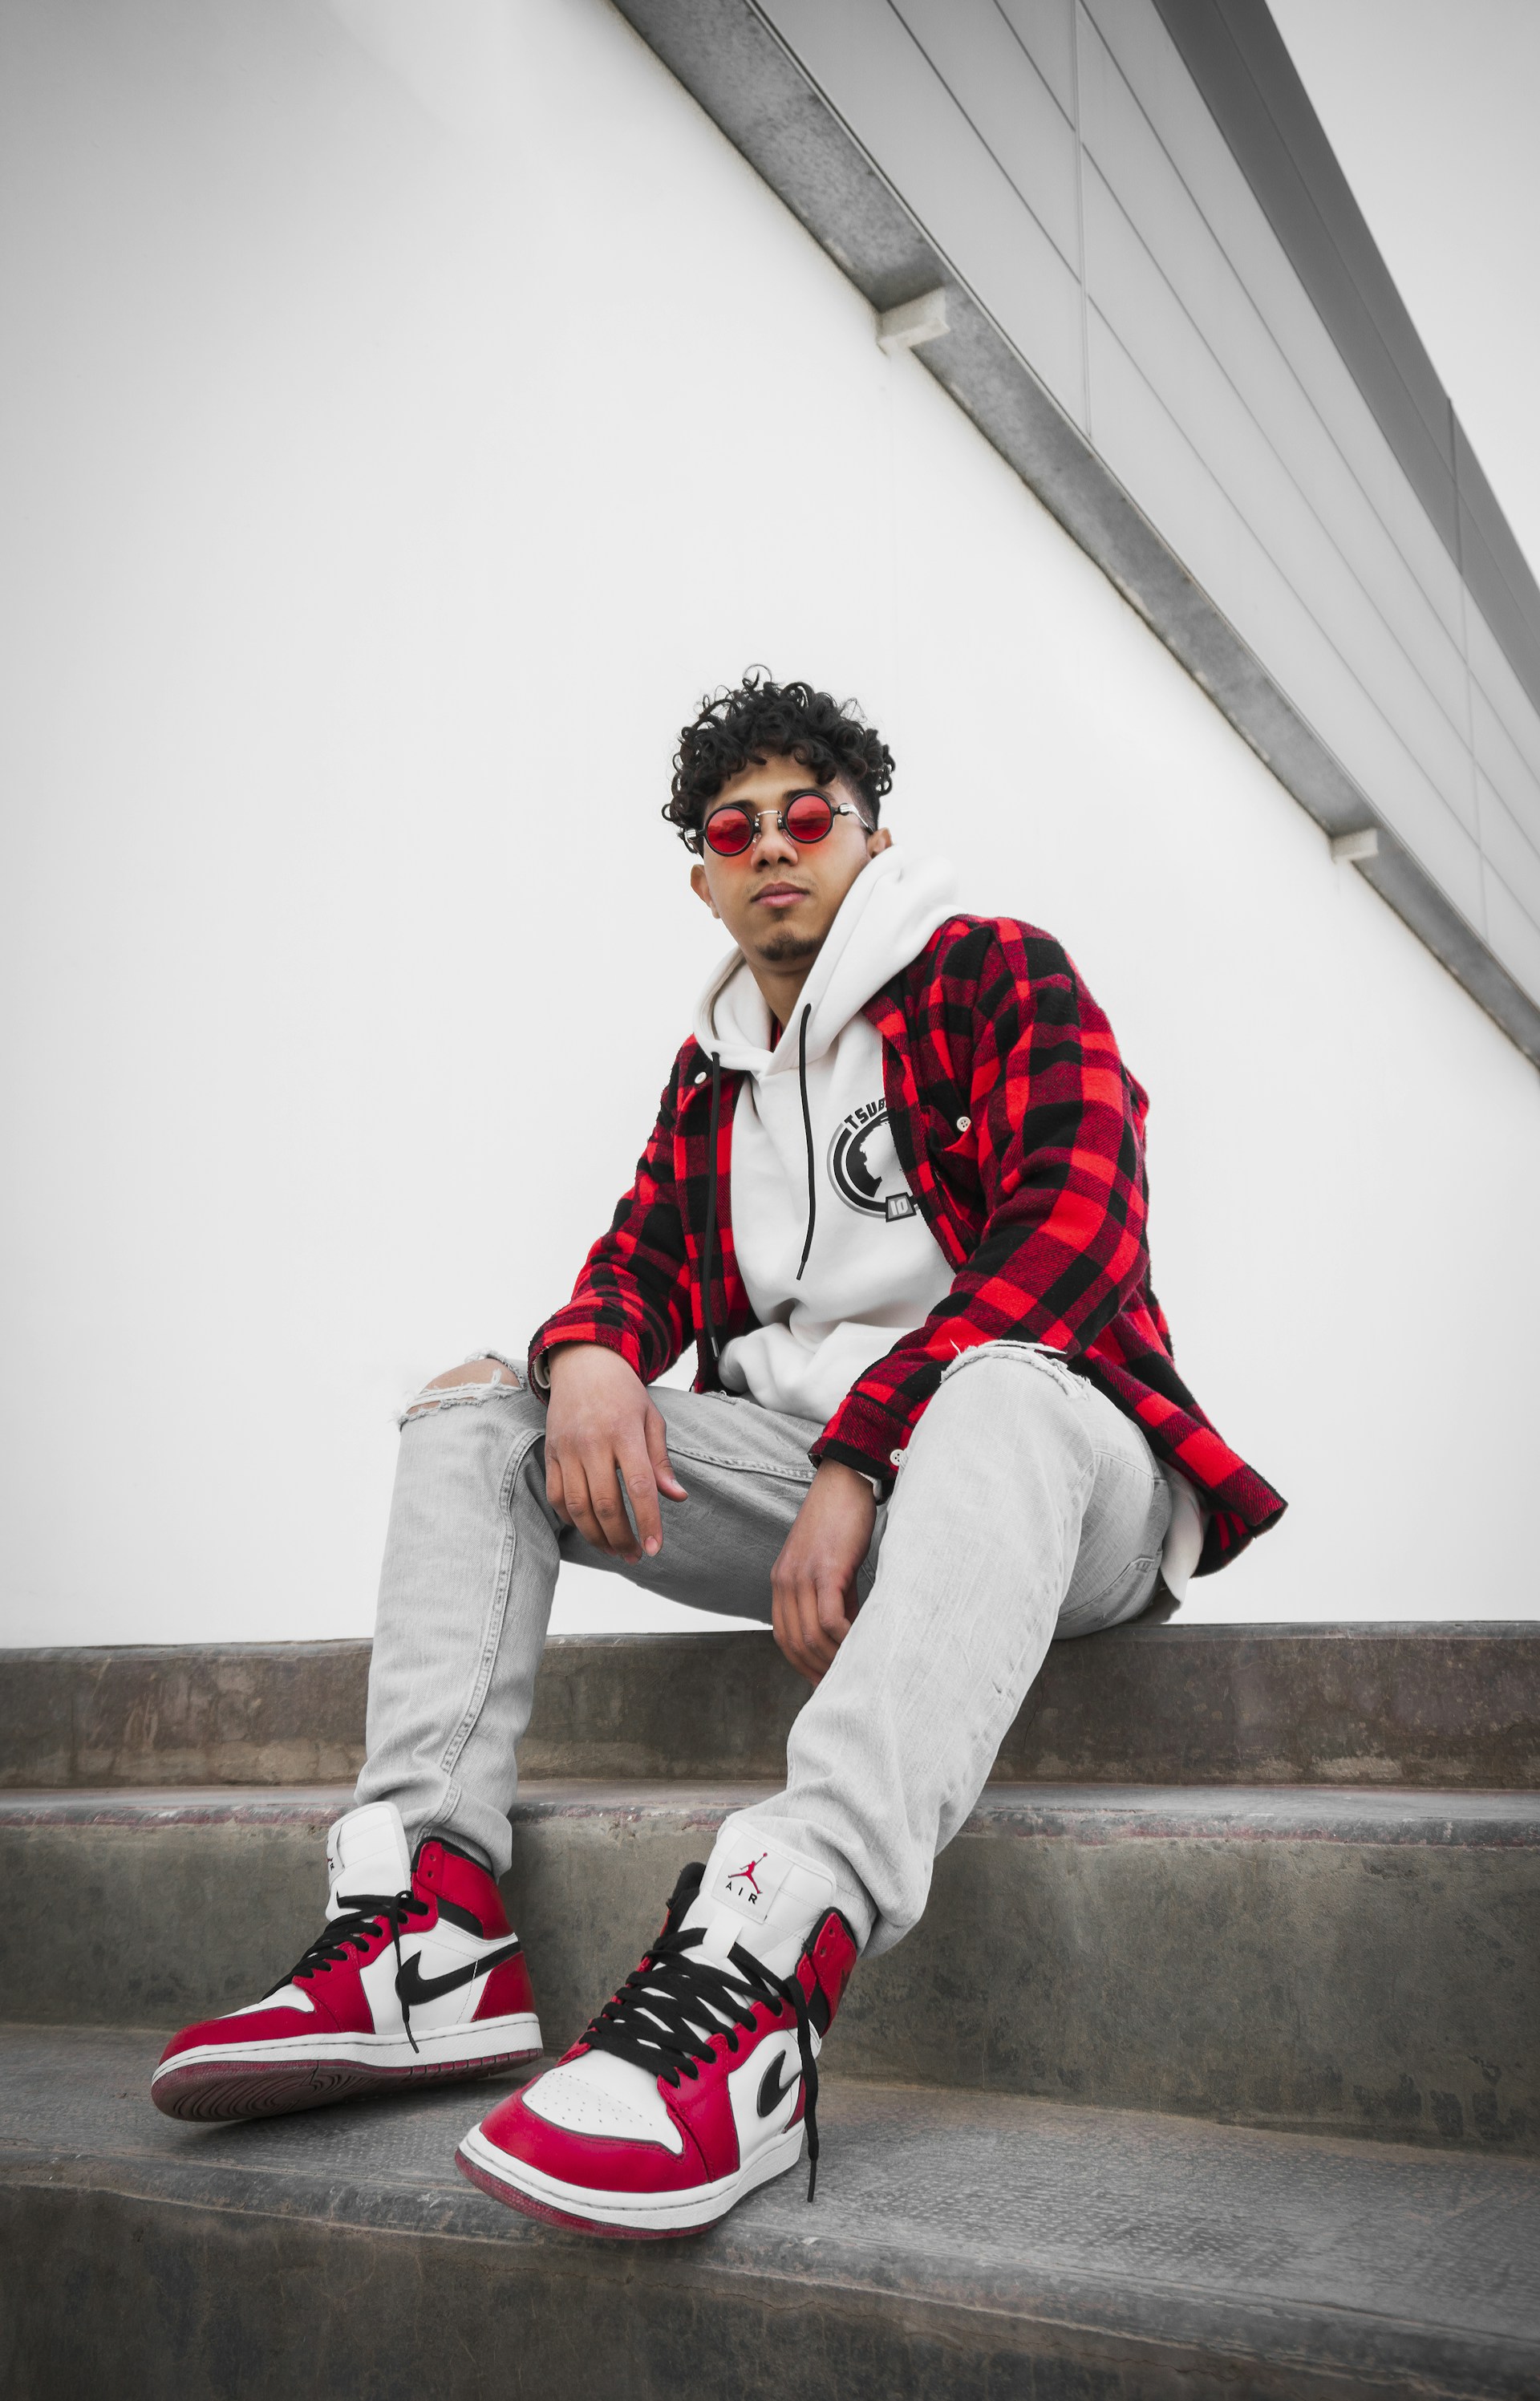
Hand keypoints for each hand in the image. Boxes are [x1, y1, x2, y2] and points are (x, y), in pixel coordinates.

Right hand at [543, 1345, 686, 1561]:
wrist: (582, 1362)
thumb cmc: (623, 1392)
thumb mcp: (651, 1419)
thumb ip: (660, 1461)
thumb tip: (677, 1497)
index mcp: (624, 1432)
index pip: (638, 1486)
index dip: (647, 1521)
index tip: (655, 1547)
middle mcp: (593, 1442)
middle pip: (605, 1503)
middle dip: (621, 1538)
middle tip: (635, 1555)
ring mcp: (567, 1449)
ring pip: (577, 1506)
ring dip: (596, 1536)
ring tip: (614, 1550)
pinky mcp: (550, 1452)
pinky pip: (556, 1496)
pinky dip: (570, 1518)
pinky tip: (588, 1528)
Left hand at [771, 1461, 876, 1685]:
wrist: (845, 1481)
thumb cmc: (842, 1523)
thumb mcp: (831, 1568)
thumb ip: (832, 1600)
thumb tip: (843, 1638)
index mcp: (781, 1582)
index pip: (784, 1638)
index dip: (802, 1665)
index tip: (824, 1682)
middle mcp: (784, 1581)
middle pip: (794, 1643)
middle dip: (817, 1670)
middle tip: (842, 1686)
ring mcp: (802, 1575)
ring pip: (811, 1635)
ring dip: (833, 1659)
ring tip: (855, 1671)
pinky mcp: (825, 1569)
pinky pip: (829, 1618)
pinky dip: (843, 1639)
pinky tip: (859, 1646)